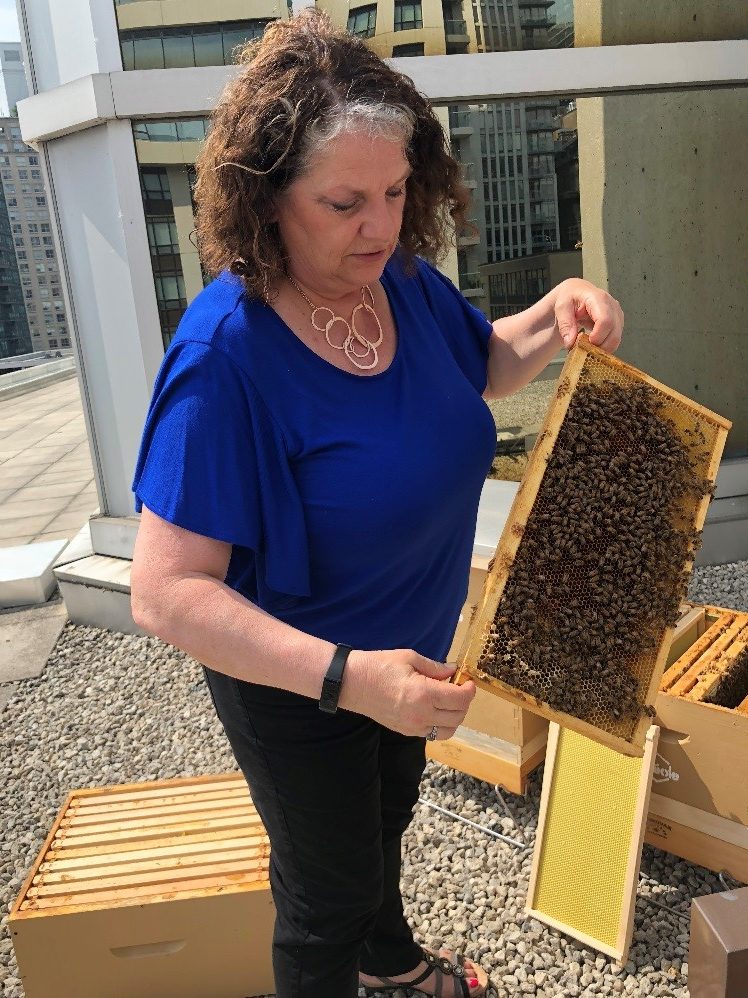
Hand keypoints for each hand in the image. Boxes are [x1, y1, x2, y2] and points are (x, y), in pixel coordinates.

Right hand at [340, 648, 475, 738]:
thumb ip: (435, 667)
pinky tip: (433, 708)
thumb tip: (452, 671)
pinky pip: (432, 733)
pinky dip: (440, 723)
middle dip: (464, 702)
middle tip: (458, 688)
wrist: (352, 683)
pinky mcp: (405, 732)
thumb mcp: (409, 658)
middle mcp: (421, 715)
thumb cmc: (379, 666)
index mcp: (424, 694)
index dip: (469, 690)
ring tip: (448, 701)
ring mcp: (413, 727)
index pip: (460, 699)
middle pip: (458, 717)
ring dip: (454, 717)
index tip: (467, 681)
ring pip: (448, 730)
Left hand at [553, 278, 623, 352]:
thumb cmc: (569, 297)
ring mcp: (617, 314)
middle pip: (614, 333)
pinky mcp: (617, 322)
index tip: (585, 343)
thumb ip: (565, 324)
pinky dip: (603, 346)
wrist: (575, 293)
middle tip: (583, 349)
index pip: (605, 321)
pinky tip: (592, 344)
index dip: (597, 337)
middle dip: (598, 347)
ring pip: (616, 339)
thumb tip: (570, 342)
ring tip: (586, 346)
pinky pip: (614, 340)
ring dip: (600, 348)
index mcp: (598, 298)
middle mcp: (612, 305)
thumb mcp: (561, 307)